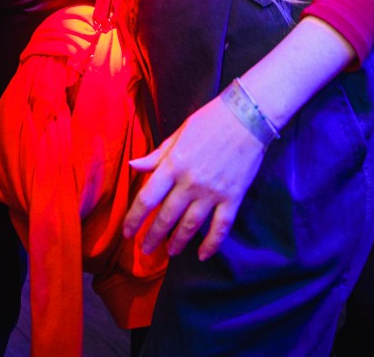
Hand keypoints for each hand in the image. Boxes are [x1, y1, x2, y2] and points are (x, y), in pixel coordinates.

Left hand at [124, 95, 265, 260]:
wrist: (246, 117)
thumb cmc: (210, 121)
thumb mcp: (178, 134)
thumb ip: (157, 155)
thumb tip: (134, 165)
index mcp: (173, 164)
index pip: (147, 198)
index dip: (134, 218)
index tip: (127, 232)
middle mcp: (190, 182)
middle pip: (166, 217)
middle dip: (153, 236)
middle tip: (144, 250)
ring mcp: (212, 192)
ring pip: (190, 225)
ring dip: (178, 242)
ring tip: (170, 252)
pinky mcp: (232, 198)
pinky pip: (220, 227)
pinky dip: (211, 244)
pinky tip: (203, 254)